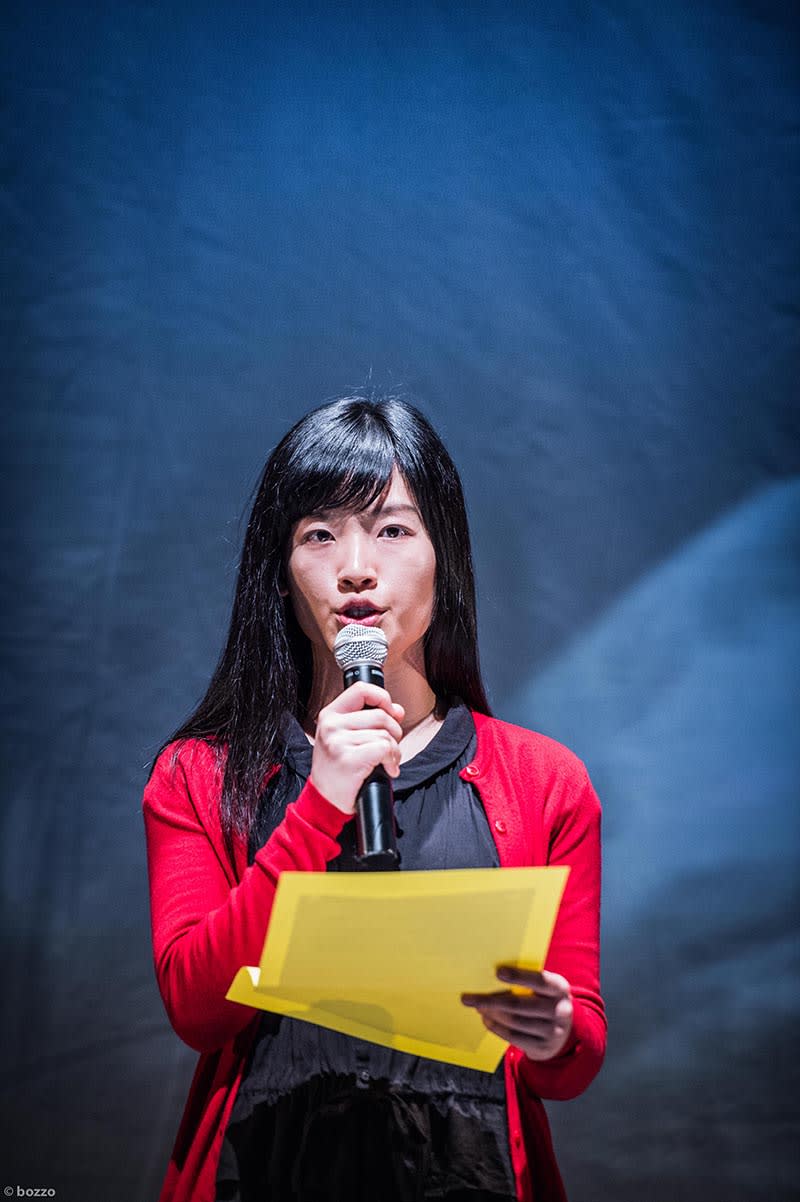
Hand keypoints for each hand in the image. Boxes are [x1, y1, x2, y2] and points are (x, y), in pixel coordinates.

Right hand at [310, 682, 404, 814]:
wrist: (325, 799)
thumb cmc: (338, 769)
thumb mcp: (347, 737)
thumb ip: (370, 720)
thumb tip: (397, 710)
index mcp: (330, 715)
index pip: (361, 689)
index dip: (382, 697)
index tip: (391, 711)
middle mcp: (331, 725)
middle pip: (380, 715)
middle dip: (394, 732)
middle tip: (390, 748)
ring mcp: (338, 742)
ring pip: (385, 734)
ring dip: (394, 750)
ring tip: (387, 761)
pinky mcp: (349, 759)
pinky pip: (385, 749)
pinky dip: (392, 760)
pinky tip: (388, 769)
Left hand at [461, 967, 573, 1060]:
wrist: (566, 1031)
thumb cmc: (546, 1000)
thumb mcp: (546, 988)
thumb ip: (528, 981)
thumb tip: (492, 976)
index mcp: (559, 988)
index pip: (539, 980)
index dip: (519, 976)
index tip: (497, 972)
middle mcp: (559, 1010)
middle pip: (519, 1005)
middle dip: (491, 1000)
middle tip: (467, 998)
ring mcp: (552, 1031)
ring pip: (514, 1022)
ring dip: (491, 1014)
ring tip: (477, 1007)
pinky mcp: (542, 1047)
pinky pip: (513, 1037)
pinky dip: (496, 1028)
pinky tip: (486, 1019)